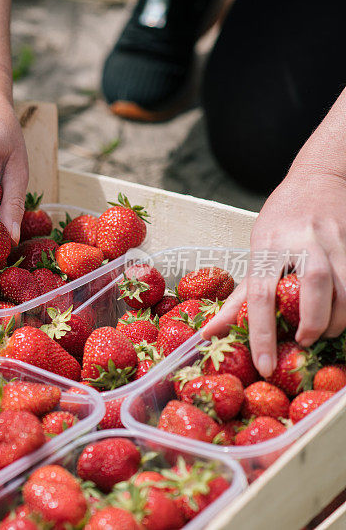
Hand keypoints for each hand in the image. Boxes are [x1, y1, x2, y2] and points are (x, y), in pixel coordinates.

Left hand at [204, 171, 345, 376]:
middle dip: (312, 325)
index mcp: (267, 247)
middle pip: (313, 288)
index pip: (259, 295)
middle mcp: (302, 242)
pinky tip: (341, 315)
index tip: (265, 364)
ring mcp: (334, 242)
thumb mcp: (256, 250)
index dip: (260, 334)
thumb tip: (209, 332)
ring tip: (324, 333)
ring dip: (338, 320)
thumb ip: (239, 295)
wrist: (319, 177)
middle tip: (305, 343)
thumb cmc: (281, 220)